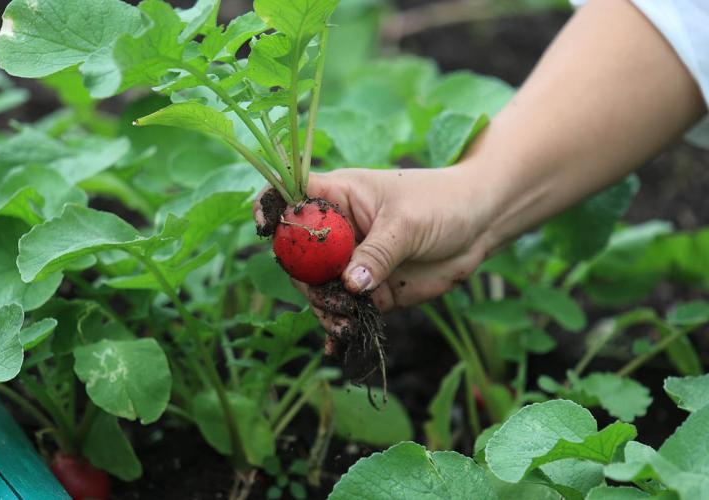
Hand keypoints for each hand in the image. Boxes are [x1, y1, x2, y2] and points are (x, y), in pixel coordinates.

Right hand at [254, 165, 497, 333]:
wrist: (479, 225)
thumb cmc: (442, 204)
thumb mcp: (408, 224)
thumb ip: (377, 253)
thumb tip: (350, 284)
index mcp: (338, 196)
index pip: (290, 196)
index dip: (270, 208)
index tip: (265, 230)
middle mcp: (337, 230)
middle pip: (298, 256)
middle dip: (307, 281)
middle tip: (332, 299)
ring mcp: (351, 261)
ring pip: (319, 288)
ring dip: (325, 308)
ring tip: (346, 325)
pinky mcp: (370, 288)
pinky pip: (345, 309)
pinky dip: (340, 326)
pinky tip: (340, 343)